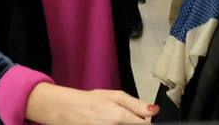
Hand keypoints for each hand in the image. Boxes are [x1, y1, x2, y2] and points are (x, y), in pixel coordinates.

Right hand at [25, 84, 154, 124]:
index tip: (139, 118)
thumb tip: (154, 110)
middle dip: (131, 123)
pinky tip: (104, 124)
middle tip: (119, 117)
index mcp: (118, 116)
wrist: (64, 110)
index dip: (142, 121)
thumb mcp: (113, 96)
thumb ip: (135, 104)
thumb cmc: (86, 102)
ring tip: (109, 120)